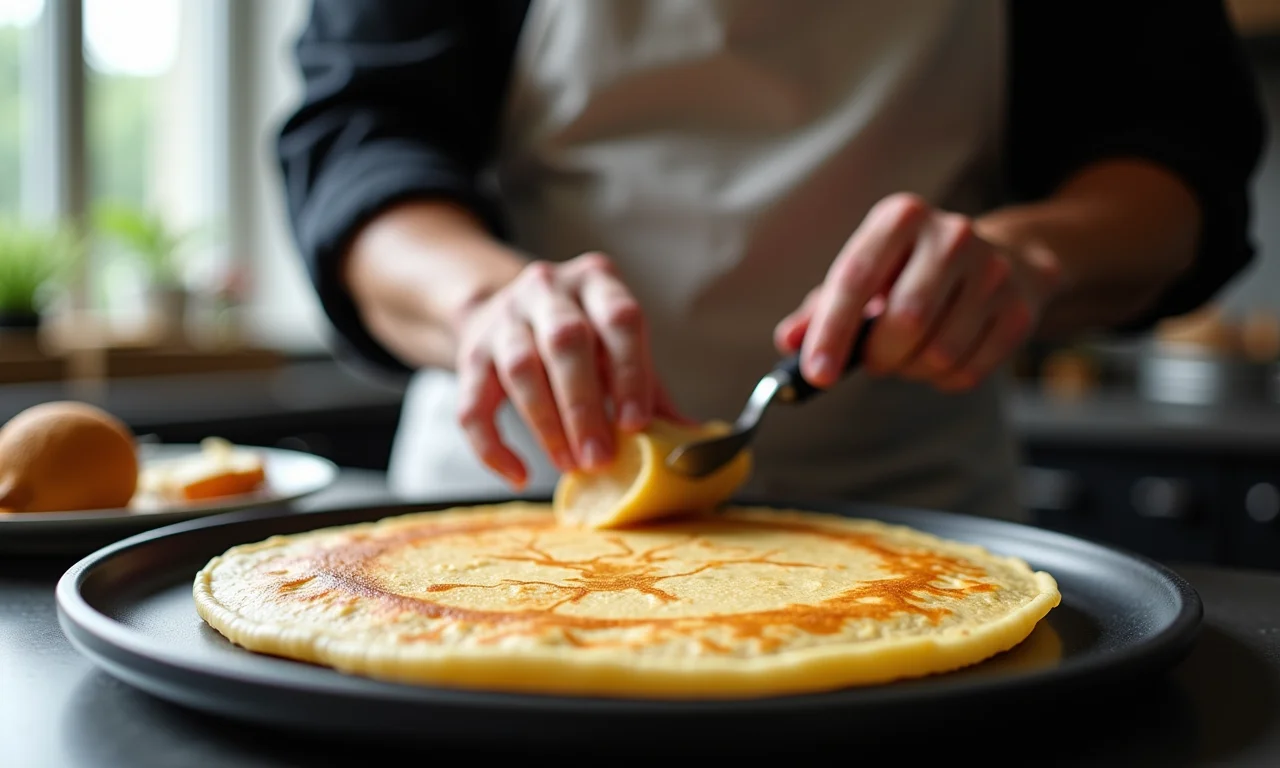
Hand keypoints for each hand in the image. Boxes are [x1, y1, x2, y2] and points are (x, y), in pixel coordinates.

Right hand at [455, 252, 683, 487]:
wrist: (503, 310)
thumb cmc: (580, 337)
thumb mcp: (618, 348)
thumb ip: (650, 389)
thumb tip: (694, 439)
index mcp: (597, 283)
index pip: (620, 319)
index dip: (630, 373)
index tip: (637, 424)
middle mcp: (547, 290)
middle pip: (565, 341)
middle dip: (584, 406)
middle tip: (599, 458)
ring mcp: (504, 319)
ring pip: (520, 369)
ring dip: (546, 424)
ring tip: (568, 464)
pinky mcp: (470, 354)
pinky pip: (472, 404)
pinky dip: (493, 446)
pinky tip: (518, 474)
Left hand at [774, 193, 1061, 391]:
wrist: (1003, 260)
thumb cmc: (913, 271)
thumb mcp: (866, 273)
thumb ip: (821, 308)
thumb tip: (789, 342)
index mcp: (901, 218)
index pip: (857, 278)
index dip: (833, 332)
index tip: (818, 374)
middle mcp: (951, 235)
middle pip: (905, 320)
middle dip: (880, 356)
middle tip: (875, 360)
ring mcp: (993, 270)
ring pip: (938, 352)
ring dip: (912, 370)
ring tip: (910, 354)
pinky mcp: (1019, 308)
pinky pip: (969, 370)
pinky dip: (943, 379)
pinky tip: (941, 358)